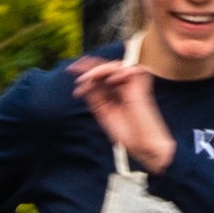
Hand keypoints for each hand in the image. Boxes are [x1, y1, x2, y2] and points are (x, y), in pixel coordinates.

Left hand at [70, 53, 174, 173]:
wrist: (143, 146)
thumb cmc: (126, 132)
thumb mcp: (103, 112)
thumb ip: (94, 96)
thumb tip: (83, 81)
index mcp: (116, 92)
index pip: (102, 74)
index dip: (86, 69)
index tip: (71, 70)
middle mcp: (125, 86)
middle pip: (107, 67)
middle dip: (89, 67)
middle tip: (74, 71)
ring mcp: (134, 86)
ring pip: (116, 66)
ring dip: (99, 69)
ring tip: (87, 78)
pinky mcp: (142, 88)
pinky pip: (131, 70)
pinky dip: (119, 72)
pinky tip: (109, 81)